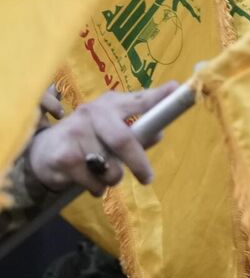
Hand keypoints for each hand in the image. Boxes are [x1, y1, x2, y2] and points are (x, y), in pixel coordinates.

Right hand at [27, 83, 176, 195]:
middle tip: (147, 178)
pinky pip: (95, 182)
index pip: (138, 100)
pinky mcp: (64, 156)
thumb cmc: (90, 139)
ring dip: (113, 178)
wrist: (45, 151)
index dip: (158, 97)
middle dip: (139, 163)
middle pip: (124, 140)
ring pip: (111, 167)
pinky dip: (98, 188)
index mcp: (111, 104)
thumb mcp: (114, 130)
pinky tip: (89, 180)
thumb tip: (160, 131)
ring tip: (104, 172)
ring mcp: (75, 132)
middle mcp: (92, 112)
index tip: (176, 89)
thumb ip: (139, 132)